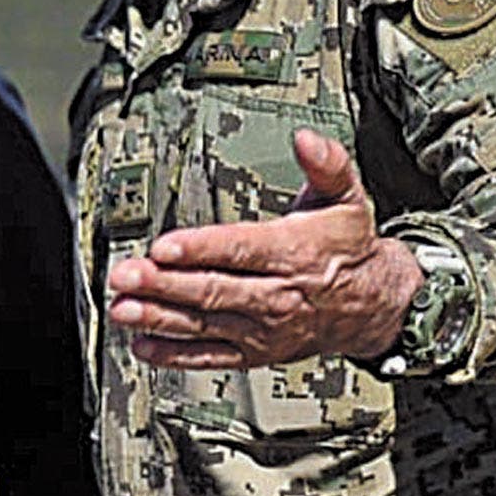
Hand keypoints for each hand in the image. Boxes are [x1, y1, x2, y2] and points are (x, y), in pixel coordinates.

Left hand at [105, 129, 420, 369]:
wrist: (374, 304)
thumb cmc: (348, 247)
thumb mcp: (346, 199)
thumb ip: (327, 165)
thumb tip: (307, 138)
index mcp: (292, 254)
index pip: (241, 250)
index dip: (201, 249)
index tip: (165, 246)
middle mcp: (275, 295)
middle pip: (213, 290)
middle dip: (164, 284)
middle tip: (125, 274)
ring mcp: (262, 329)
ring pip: (205, 324)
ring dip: (159, 317)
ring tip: (121, 308)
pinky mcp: (255, 352)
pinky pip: (211, 357)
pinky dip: (176, 355)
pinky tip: (143, 346)